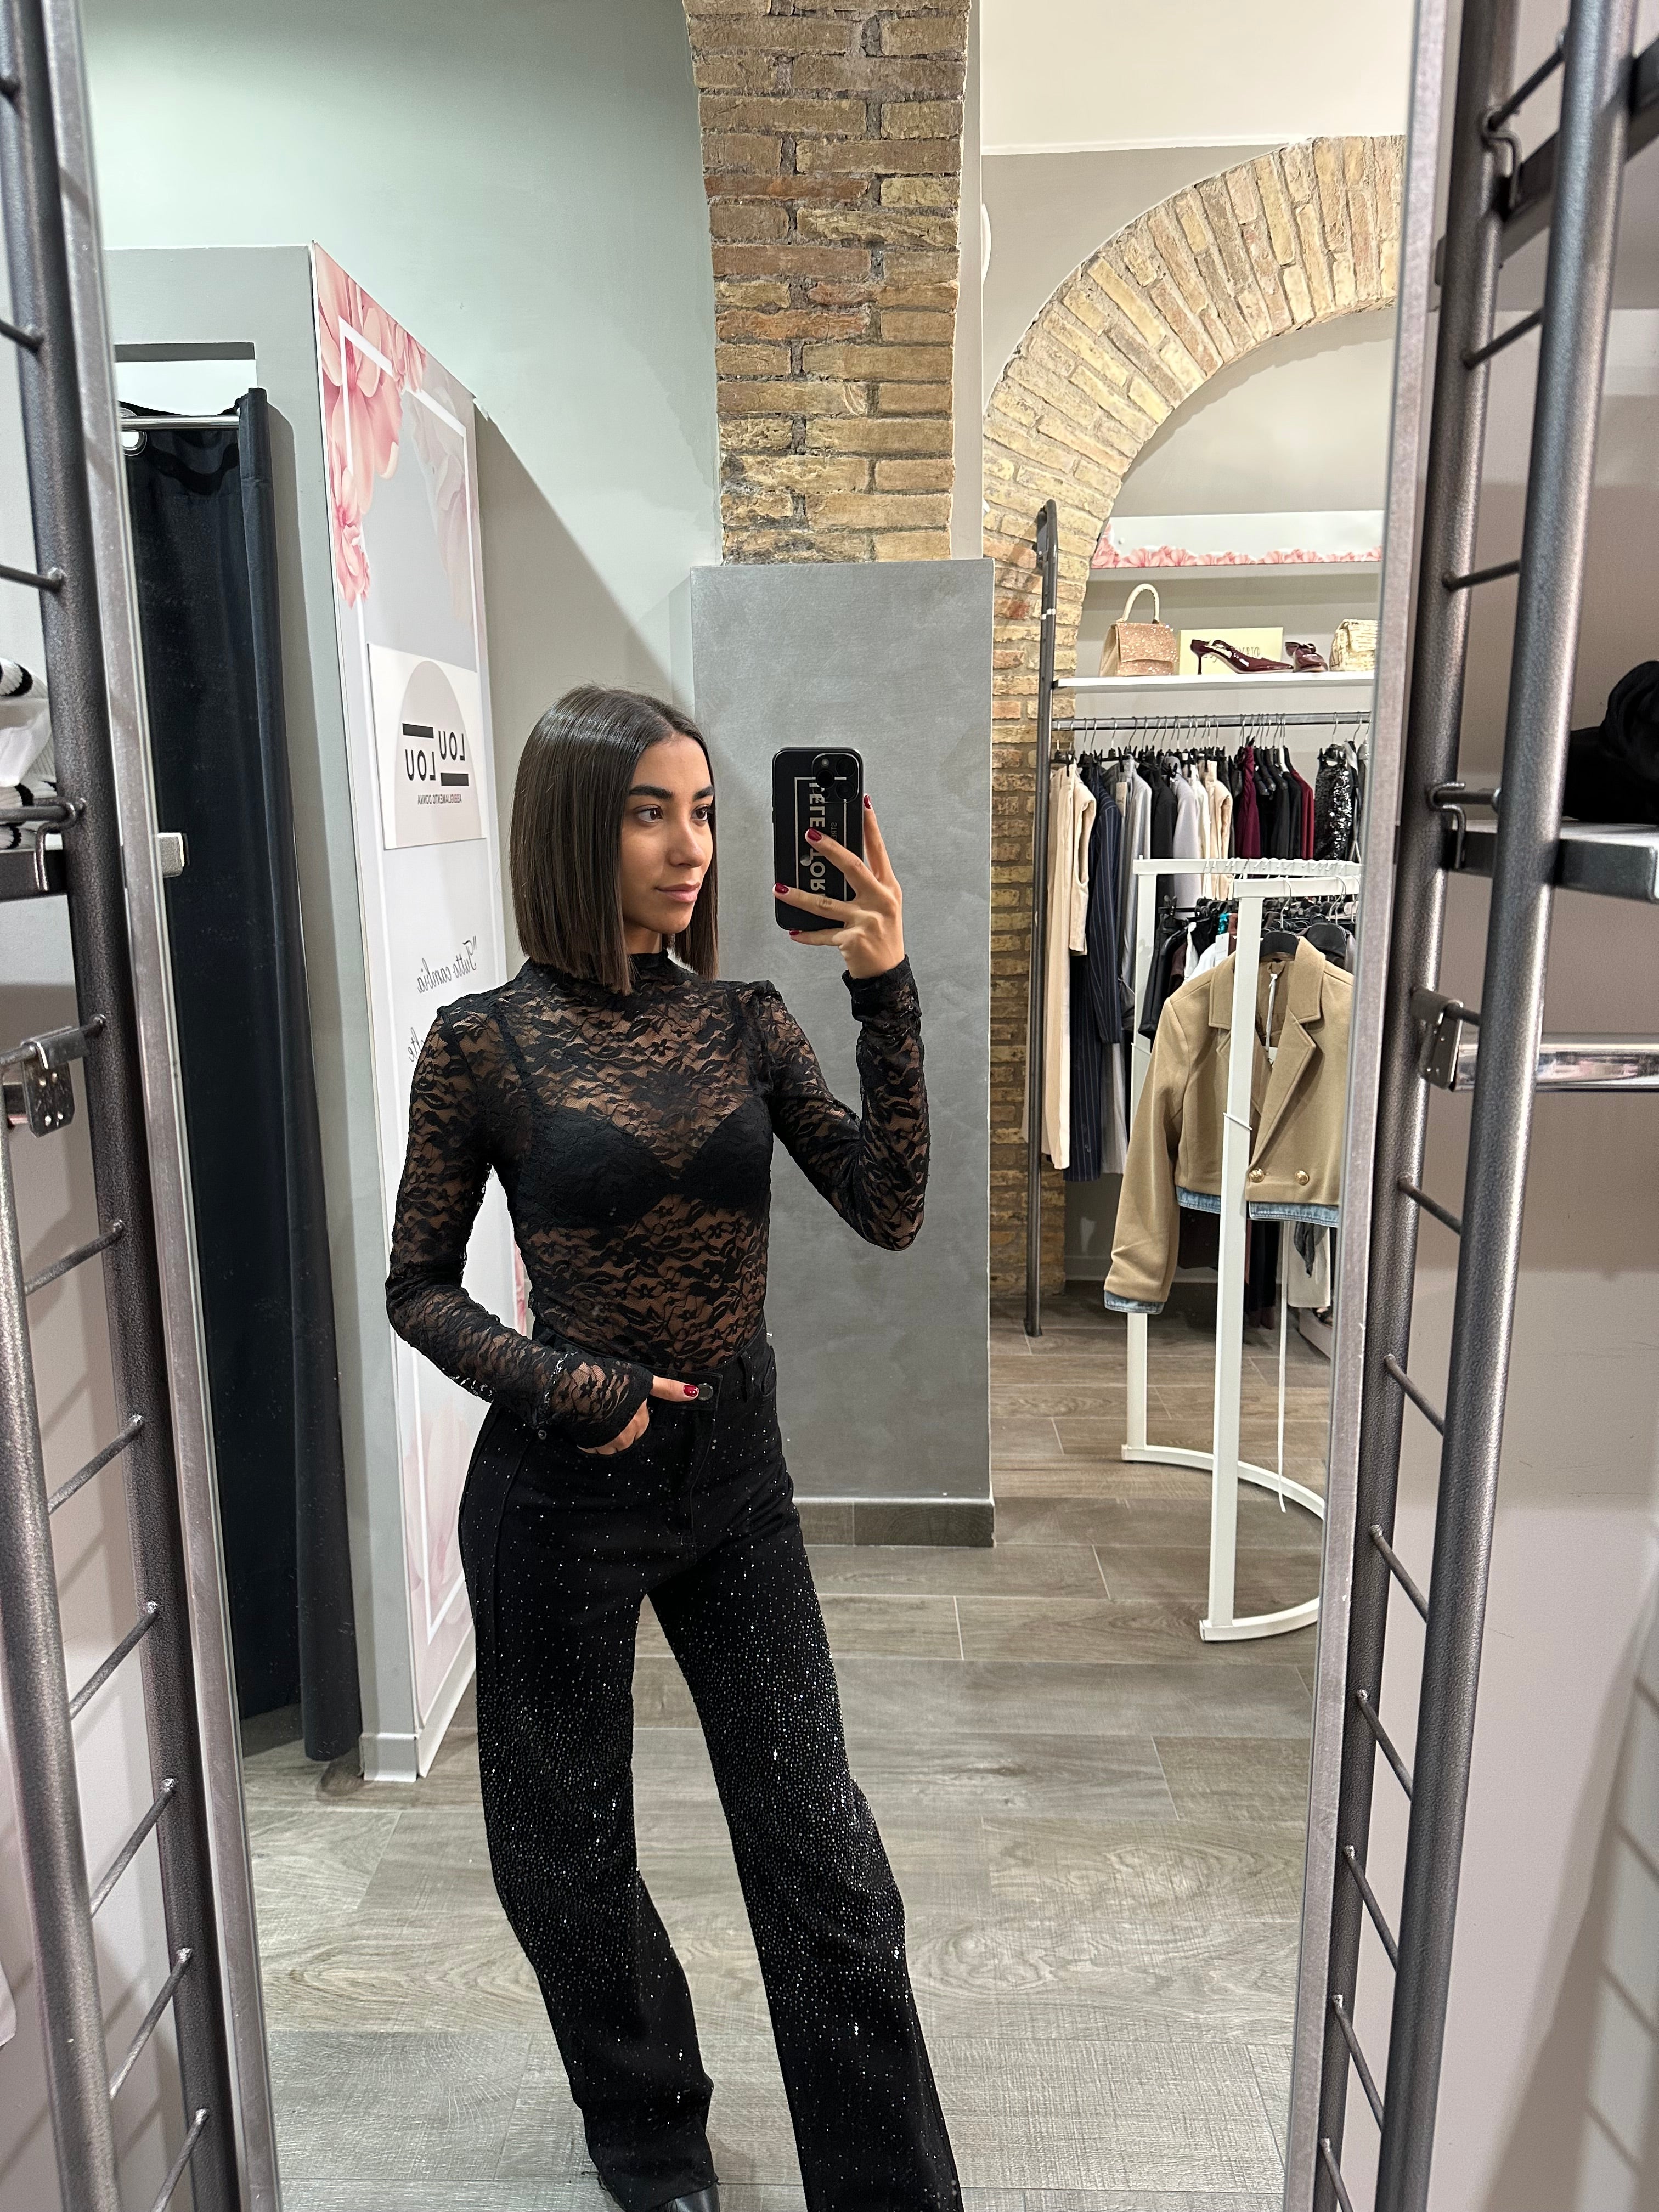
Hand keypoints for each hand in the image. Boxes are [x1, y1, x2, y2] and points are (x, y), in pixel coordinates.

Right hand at [578, 1374, 701, 1453]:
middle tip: (610, 1415)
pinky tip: (587, 1425)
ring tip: (598, 1420)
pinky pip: (592, 1449)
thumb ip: (668, 1389)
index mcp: (639, 1422)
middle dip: (620, 1432)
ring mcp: (606, 1443)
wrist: (579, 1384)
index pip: (641, 1430)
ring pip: (609, 1448)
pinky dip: (591, 1441)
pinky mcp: (588, 1444)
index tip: (623, 1409)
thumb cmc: (613, 1379)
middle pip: (625, 1441)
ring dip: (605, 1439)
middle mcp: (625, 1437)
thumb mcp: (645, 1380)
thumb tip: (694, 1393)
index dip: (632, 1419)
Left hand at [774, 795, 904, 978]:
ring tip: (778, 888)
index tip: (863, 804)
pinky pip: (822, 934)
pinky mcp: (852, 940)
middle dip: (830, 849)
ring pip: (825, 904)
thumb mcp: (882, 906)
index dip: (870, 827)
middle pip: (852, 867)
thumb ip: (866, 885)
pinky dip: (806, 934)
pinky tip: (792, 931)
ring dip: (798, 896)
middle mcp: (880, 900)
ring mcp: (867, 920)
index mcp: (888, 888)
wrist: (888, 975)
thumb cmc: (883, 936)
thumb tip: (835, 863)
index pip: (878, 851)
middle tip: (811, 835)